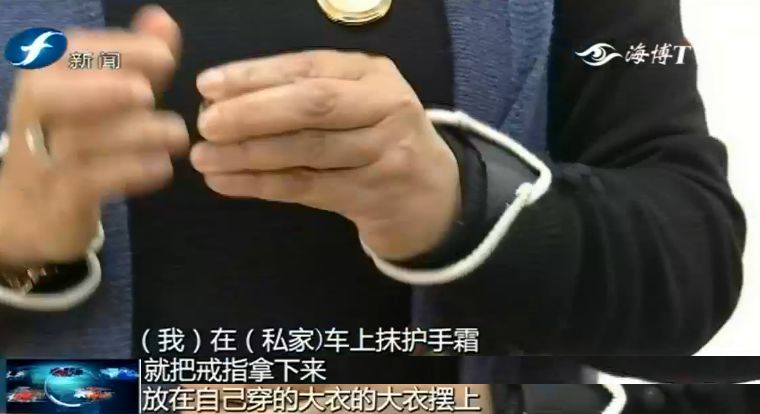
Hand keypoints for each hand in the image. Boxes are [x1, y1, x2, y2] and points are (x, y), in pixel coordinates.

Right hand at [0, 5, 187, 266]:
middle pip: (49, 95)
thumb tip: (163, 20)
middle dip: (99, 89)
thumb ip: (134, 61)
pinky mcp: (61, 199)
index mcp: (44, 79)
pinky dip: (130, 172)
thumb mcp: (106, 96)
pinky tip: (162, 166)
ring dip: (133, 134)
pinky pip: (89, 182)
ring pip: (77, 141)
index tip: (164, 55)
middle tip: (146, 93)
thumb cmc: (77, 141)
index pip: (69, 53)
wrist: (34, 212)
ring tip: (176, 134)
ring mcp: (43, 161)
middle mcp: (34, 116)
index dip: (117, 50)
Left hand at [192, 50, 460, 260]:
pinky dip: (262, 185)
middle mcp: (386, 107)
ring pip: (308, 151)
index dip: (256, 76)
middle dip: (253, 113)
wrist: (433, 194)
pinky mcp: (373, 195)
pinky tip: (227, 182)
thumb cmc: (379, 138)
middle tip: (207, 124)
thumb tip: (222, 96)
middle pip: (313, 106)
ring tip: (205, 158)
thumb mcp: (356, 102)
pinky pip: (308, 188)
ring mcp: (385, 154)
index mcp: (374, 74)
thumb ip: (304, 92)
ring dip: (249, 154)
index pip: (309, 69)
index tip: (208, 85)